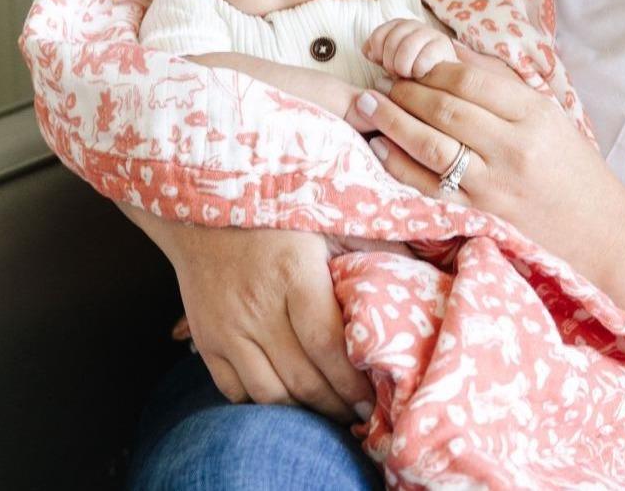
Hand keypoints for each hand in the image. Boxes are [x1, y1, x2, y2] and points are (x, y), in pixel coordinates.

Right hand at [116, 203, 374, 422]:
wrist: (203, 206)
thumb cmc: (276, 211)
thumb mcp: (329, 217)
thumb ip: (374, 246)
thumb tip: (421, 273)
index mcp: (293, 274)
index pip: (327, 346)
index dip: (354, 382)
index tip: (377, 399)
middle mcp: (257, 306)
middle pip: (302, 379)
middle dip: (337, 407)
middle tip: (363, 418)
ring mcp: (227, 327)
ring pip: (268, 394)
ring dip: (303, 414)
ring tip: (330, 415)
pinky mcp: (205, 339)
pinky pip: (234, 391)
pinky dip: (263, 405)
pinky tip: (289, 401)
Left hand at [349, 49, 624, 288]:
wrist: (599, 234)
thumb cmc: (572, 169)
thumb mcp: (550, 116)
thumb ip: (501, 85)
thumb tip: (449, 52)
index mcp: (535, 115)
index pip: (471, 80)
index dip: (432, 69)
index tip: (412, 65)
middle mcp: (514, 148)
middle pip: (446, 109)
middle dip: (406, 91)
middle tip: (385, 82)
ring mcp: (494, 185)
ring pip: (431, 145)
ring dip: (393, 121)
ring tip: (369, 104)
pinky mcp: (479, 216)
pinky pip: (428, 186)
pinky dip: (398, 164)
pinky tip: (380, 145)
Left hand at [363, 19, 456, 78]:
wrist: (441, 79)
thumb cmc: (410, 70)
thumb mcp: (389, 61)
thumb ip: (375, 54)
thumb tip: (368, 52)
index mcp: (397, 26)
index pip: (378, 35)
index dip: (377, 53)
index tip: (382, 65)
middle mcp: (414, 25)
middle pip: (392, 41)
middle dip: (390, 63)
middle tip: (396, 73)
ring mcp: (430, 33)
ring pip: (407, 47)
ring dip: (403, 67)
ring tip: (408, 75)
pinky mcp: (443, 45)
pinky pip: (423, 57)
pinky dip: (418, 70)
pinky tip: (420, 75)